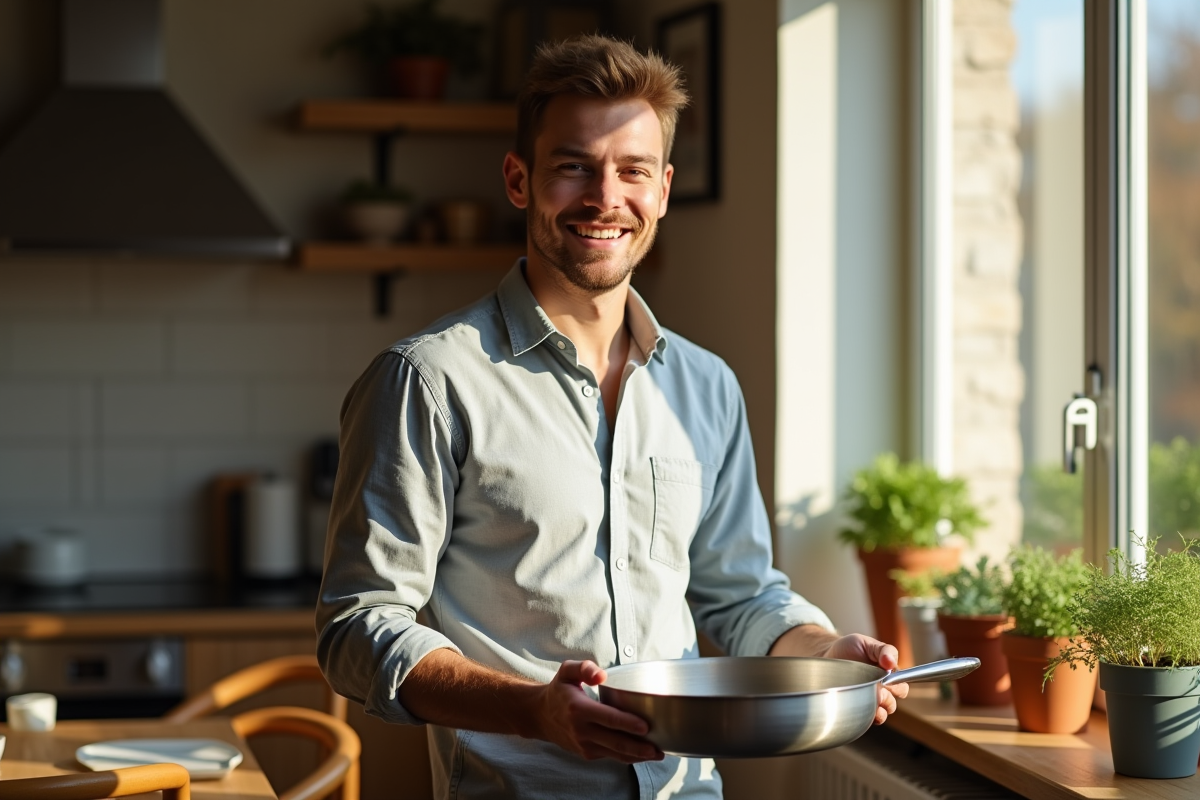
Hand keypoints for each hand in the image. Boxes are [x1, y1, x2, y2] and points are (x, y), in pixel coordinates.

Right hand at [532, 660, 663, 762]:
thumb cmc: (559, 691)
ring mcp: (584, 745)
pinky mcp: (587, 754)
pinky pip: (611, 756)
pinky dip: (628, 757)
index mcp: (579, 709)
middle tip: (658, 748)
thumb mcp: (567, 671)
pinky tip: (643, 754)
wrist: (540, 716)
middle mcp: (581, 730)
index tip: (646, 726)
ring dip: (637, 756)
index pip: (608, 719)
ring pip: (615, 753)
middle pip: (615, 741)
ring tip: (658, 754)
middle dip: (639, 747)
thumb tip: (601, 675)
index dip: (627, 723)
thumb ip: (584, 668)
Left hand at [817, 634, 907, 724]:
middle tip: (877, 689)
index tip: (888, 679)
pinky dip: (869, 716)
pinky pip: (868, 718)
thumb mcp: (868, 644)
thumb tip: (891, 662)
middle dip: (888, 698)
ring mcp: (869, 700)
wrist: (827, 655)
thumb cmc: (850, 648)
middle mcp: (881, 690)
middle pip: (893, 702)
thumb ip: (884, 650)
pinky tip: (863, 708)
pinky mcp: (857, 707)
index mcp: (888, 675)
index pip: (902, 686)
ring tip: (870, 698)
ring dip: (879, 708)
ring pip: (883, 713)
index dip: (898, 685)